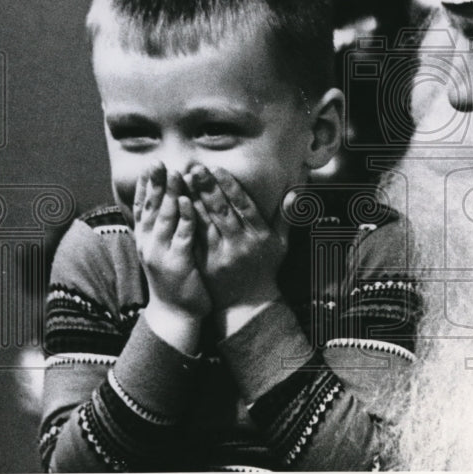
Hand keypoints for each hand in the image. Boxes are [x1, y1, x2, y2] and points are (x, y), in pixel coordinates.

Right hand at [133, 161, 212, 324]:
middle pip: (151, 208)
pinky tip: (189, 202)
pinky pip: (182, 236)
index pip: (142, 206)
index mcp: (145, 239)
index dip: (146, 185)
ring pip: (165, 218)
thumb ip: (161, 227)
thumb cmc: (173, 277)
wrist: (175, 314)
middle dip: (155, 184)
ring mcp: (161, 254)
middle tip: (159, 162)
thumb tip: (163, 202)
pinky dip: (185, 218)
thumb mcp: (162, 249)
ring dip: (171, 195)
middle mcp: (148, 244)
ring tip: (176, 173)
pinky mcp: (177, 263)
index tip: (151, 164)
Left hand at [184, 165, 286, 315]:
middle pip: (222, 212)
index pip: (244, 206)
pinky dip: (186, 222)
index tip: (217, 169)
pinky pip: (194, 239)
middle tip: (195, 168)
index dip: (230, 187)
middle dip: (208, 188)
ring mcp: (222, 256)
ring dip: (193, 201)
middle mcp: (241, 244)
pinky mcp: (206, 265)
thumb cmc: (266, 268)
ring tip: (182, 181)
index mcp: (260, 236)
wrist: (248, 305)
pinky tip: (178, 207)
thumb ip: (286, 216)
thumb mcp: (282, 243)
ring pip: (206, 223)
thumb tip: (294, 193)